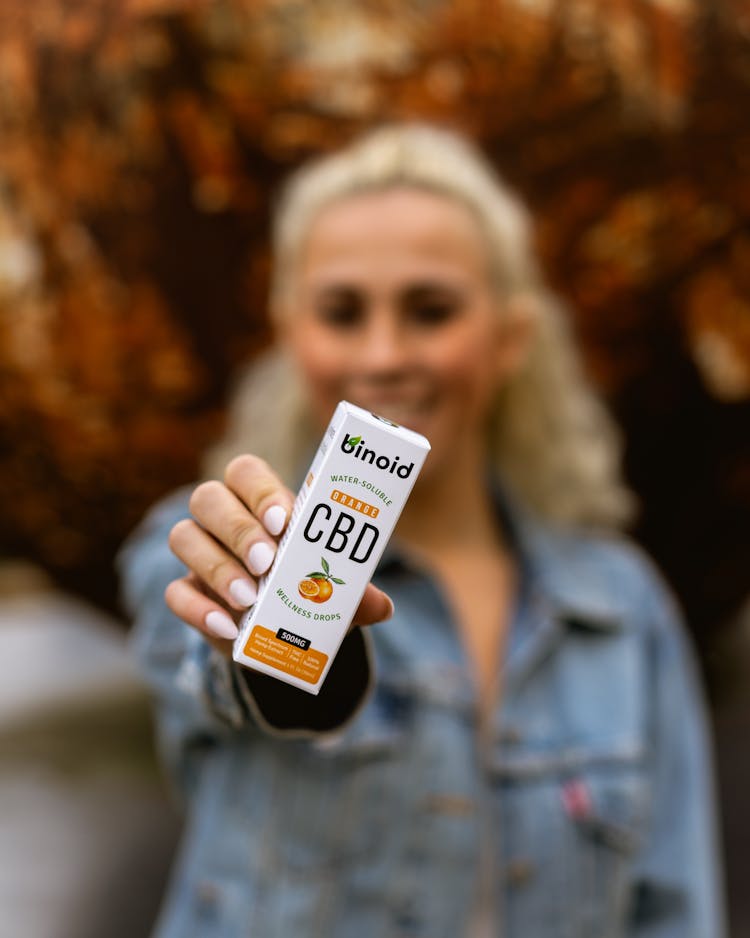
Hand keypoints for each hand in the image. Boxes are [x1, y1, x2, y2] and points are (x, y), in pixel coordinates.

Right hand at [165, 455, 393, 654]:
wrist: (281, 631)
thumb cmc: (310, 591)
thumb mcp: (335, 591)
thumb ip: (355, 593)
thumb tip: (382, 607)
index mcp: (261, 501)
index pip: (246, 472)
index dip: (259, 491)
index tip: (282, 521)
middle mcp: (223, 519)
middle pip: (208, 498)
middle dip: (238, 529)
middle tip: (266, 563)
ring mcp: (200, 554)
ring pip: (184, 537)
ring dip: (216, 566)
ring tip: (248, 598)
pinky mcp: (187, 591)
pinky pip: (175, 591)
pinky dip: (199, 609)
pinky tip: (227, 628)